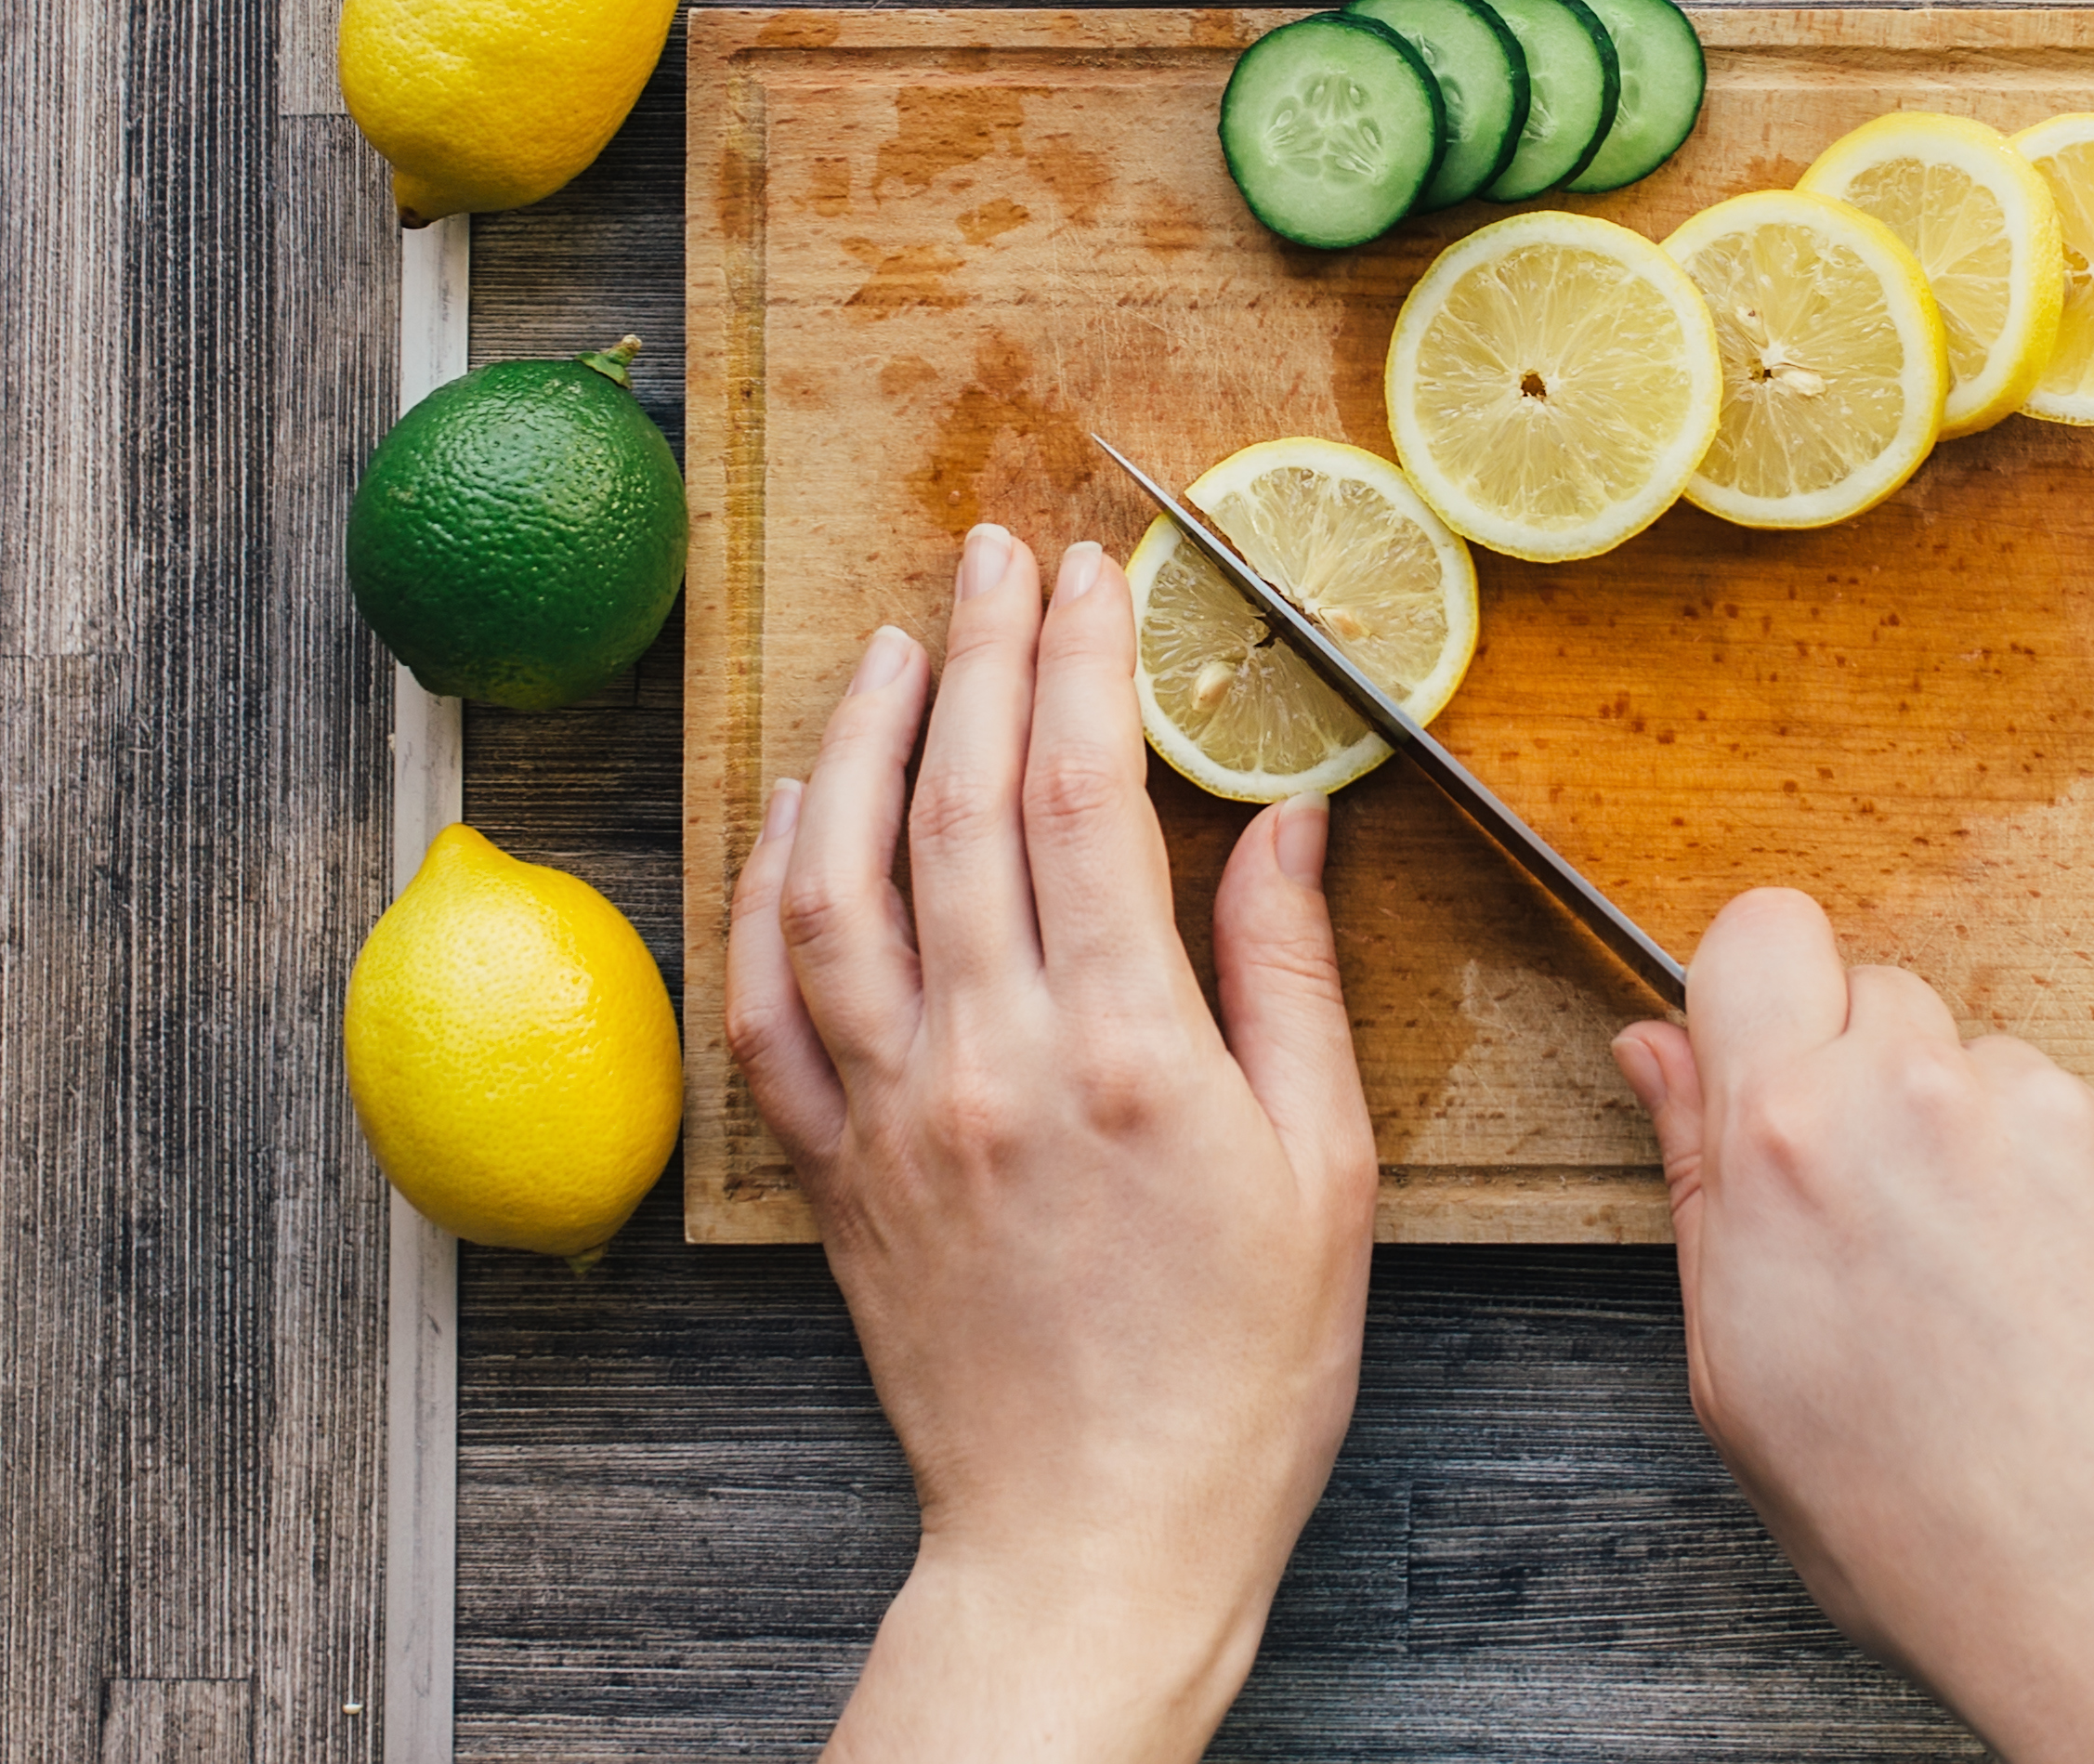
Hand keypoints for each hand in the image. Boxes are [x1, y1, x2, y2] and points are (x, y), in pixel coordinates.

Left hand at [728, 527, 1376, 1763]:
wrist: (1092, 1540)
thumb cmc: (1240, 1373)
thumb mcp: (1325, 1173)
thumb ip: (1287, 980)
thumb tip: (1284, 819)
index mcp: (1130, 1057)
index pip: (1089, 798)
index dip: (1084, 661)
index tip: (1093, 570)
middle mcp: (990, 1064)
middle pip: (963, 806)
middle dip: (983, 654)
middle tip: (999, 553)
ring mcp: (892, 1115)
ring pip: (843, 878)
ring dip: (866, 740)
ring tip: (898, 643)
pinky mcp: (831, 1170)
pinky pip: (769, 999)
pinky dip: (772, 882)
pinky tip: (803, 806)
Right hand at [1614, 891, 2093, 1763]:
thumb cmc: (1914, 1518)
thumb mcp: (1737, 1366)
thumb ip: (1696, 1178)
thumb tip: (1657, 1055)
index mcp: (1790, 1140)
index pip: (1760, 935)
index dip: (1763, 991)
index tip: (1774, 1056)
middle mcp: (1919, 1096)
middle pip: (1880, 995)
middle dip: (1872, 1080)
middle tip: (1885, 1220)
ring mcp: (2050, 1115)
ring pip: (1991, 1068)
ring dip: (1980, 1144)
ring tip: (1990, 1292)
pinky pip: (2089, 1127)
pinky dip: (2075, 1192)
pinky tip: (2067, 1304)